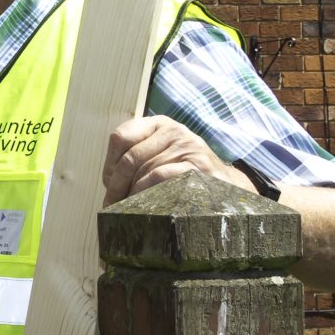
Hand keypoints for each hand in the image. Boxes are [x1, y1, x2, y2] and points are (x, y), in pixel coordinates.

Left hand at [103, 115, 252, 204]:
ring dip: (130, 194)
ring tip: (125, 210)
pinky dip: (146, 193)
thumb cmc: (185, 175)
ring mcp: (187, 147)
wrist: (226, 187)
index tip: (108, 184)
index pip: (120, 137)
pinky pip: (159, 177)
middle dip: (116, 185)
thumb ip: (138, 157)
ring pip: (143, 170)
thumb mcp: (162, 156)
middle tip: (111, 205)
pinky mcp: (197, 166)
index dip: (109, 164)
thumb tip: (108, 180)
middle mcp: (174, 130)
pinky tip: (144, 205)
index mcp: (160, 124)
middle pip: (129, 158)